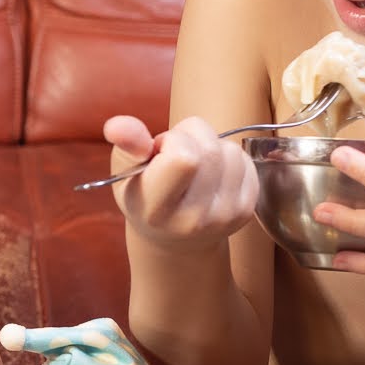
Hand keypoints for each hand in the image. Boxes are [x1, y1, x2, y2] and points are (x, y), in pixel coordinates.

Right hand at [104, 115, 257, 250]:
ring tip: (193, 167)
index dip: (173, 140)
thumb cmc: (144, 197)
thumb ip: (124, 144)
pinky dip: (228, 159)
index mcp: (157, 209)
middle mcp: (195, 218)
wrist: (176, 239)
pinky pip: (245, 160)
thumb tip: (117, 125)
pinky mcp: (247, 209)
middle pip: (209, 148)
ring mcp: (226, 216)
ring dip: (211, 147)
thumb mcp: (125, 172)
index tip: (159, 151)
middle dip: (191, 137)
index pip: (184, 158)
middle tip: (174, 156)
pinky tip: (211, 175)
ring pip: (230, 149)